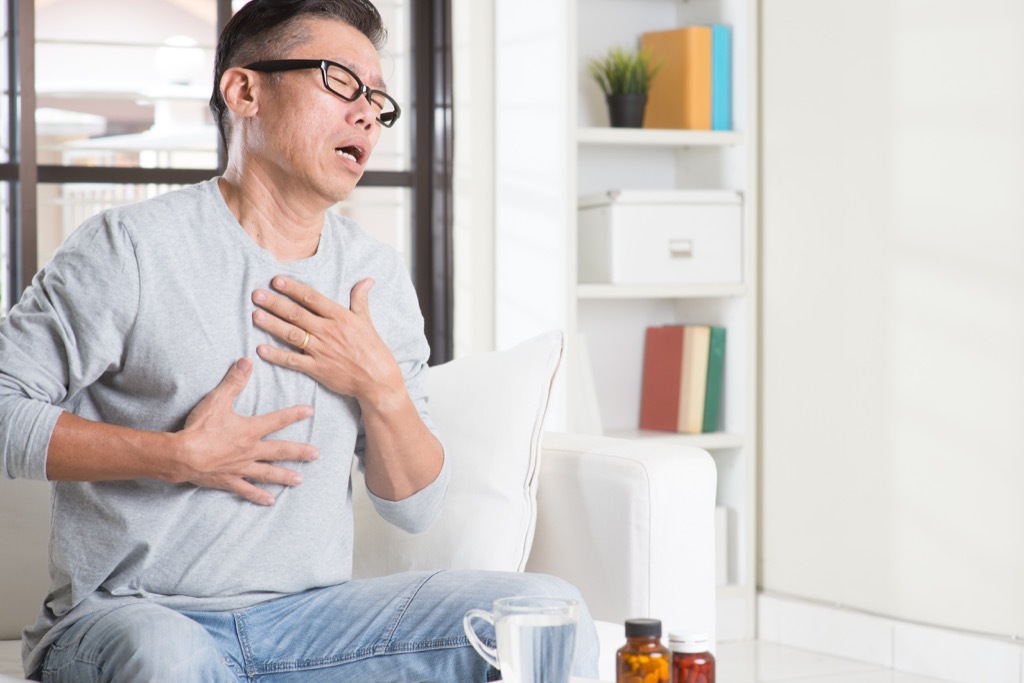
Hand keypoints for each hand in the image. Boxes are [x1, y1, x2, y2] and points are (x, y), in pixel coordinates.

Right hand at [178, 357, 318, 504]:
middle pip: (280, 451)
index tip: (310, 412)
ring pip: (268, 473)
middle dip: (299, 452)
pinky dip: (258, 496)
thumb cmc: (200, 428)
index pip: (278, 420)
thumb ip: (234, 381)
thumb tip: (247, 361)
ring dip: (285, 476)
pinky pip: (247, 490)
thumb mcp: (217, 400)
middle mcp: (250, 451)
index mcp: (250, 431)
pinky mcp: (229, 481)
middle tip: (316, 455)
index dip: (294, 415)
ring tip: (300, 480)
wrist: (182, 455)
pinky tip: (270, 501)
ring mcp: (241, 468)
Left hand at [250, 276, 403, 406]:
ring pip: (292, 334)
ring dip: (272, 324)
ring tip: (255, 315)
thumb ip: (360, 300)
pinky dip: (276, 355)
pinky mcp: (317, 369)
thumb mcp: (367, 321)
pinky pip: (292, 361)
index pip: (312, 299)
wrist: (377, 379)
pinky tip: (261, 349)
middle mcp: (328, 331)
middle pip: (297, 314)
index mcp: (340, 318)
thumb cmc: (373, 349)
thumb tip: (367, 280)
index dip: (293, 288)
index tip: (276, 280)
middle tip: (256, 294)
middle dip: (275, 303)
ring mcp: (321, 351)